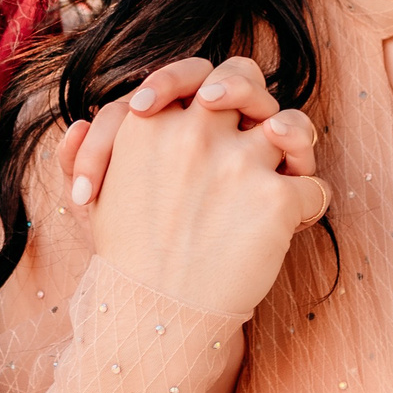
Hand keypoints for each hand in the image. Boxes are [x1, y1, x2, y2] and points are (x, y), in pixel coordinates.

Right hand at [72, 58, 328, 316]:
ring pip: (292, 126)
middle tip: (254, 126)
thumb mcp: (95, 202)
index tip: (201, 109)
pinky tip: (292, 224)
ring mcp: (238, 162)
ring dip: (296, 146)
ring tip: (288, 165)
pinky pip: (312, 188)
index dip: (198, 85)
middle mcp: (195, 132)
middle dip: (253, 95)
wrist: (154, 320)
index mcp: (150, 124)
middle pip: (244, 78)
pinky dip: (307, 207)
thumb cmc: (126, 261)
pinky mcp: (274, 199)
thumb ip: (86, 156)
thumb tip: (79, 123)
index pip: (190, 73)